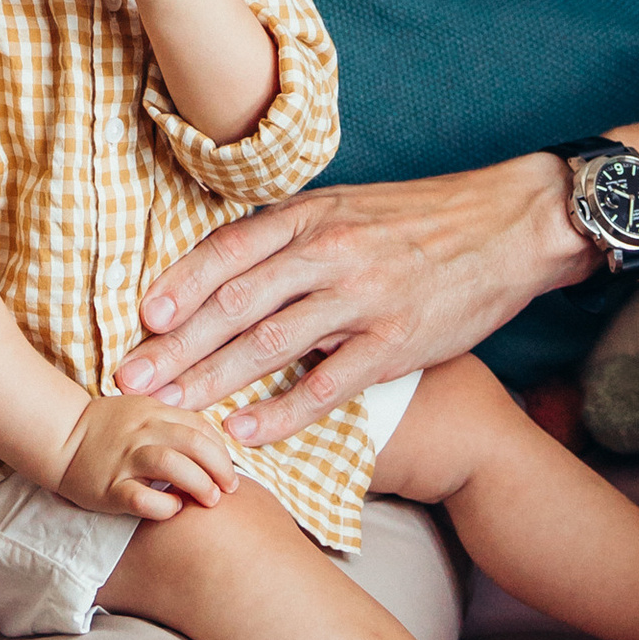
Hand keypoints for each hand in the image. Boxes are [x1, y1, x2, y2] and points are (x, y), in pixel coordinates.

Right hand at [56, 388, 237, 522]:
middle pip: (193, 443)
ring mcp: (124, 459)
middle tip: (230, 488)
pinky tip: (173, 510)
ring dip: (199, 483)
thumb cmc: (106, 429)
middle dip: (220, 467)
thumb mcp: (141, 412)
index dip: (221, 449)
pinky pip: (142, 499)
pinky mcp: (108, 488)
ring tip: (210, 499)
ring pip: (172, 465)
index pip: (199, 425)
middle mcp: (141, 432)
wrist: (58, 436)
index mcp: (152, 411)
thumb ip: (173, 423)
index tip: (228, 469)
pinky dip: (164, 507)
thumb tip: (213, 447)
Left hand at [114, 158, 589, 448]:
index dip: (179, 285)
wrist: (508, 224)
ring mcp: (361, 297)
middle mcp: (328, 252)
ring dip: (211, 380)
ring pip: (268, 344)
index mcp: (311, 215)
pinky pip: (326, 384)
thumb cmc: (422, 219)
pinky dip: (281, 412)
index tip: (140, 319)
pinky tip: (246, 432)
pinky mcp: (396, 340)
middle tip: (130, 377)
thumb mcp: (349, 207)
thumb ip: (293, 235)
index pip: (228, 252)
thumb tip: (233, 266)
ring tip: (172, 407)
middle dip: (175, 344)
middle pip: (233, 303)